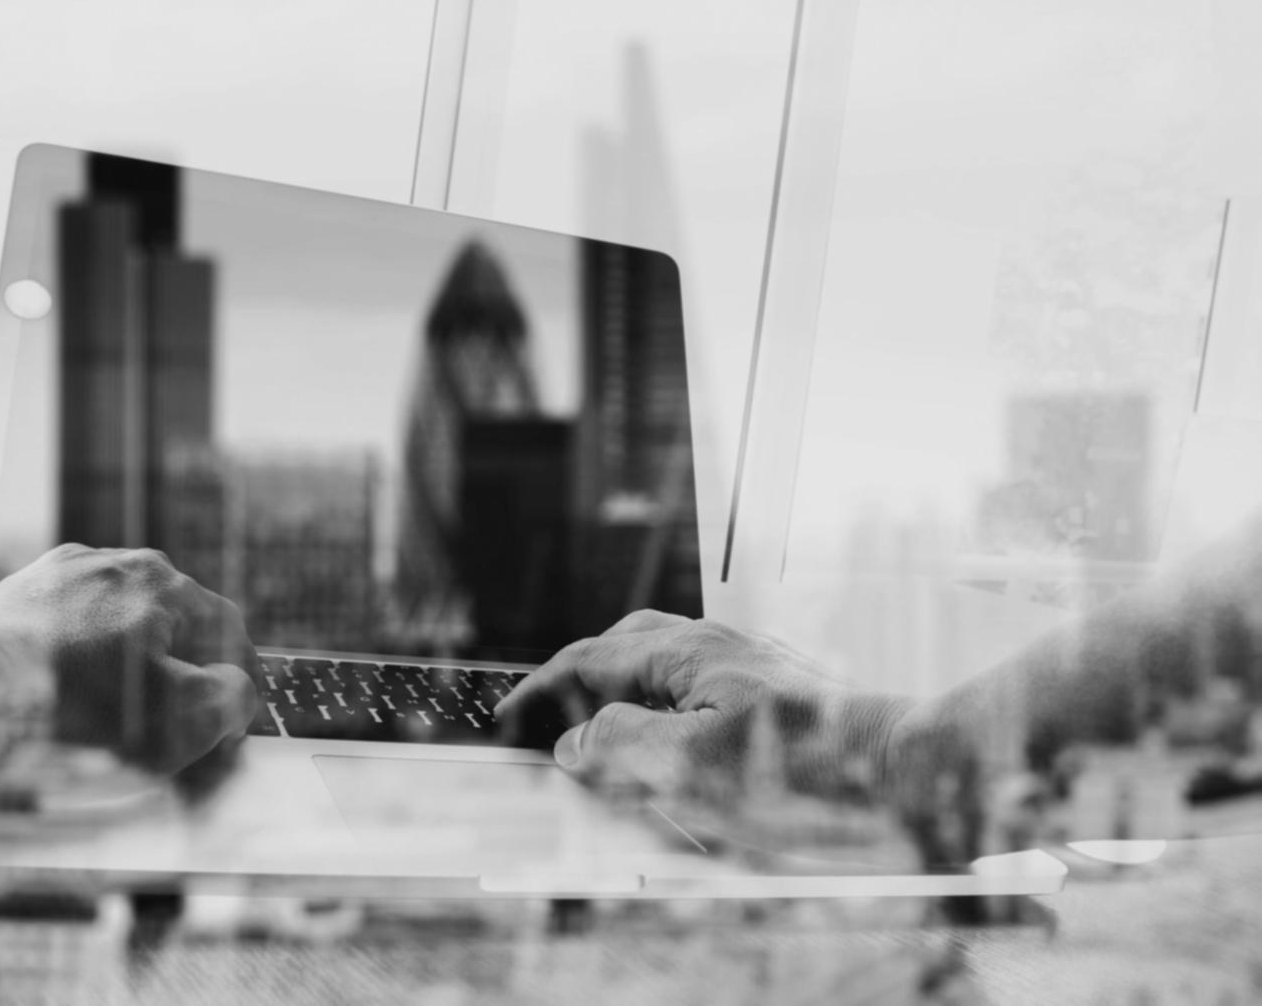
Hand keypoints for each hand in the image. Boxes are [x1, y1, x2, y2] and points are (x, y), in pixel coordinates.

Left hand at [0, 544, 259, 775]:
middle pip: (171, 623)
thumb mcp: (174, 718)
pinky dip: (76, 665)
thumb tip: (236, 691)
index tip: (233, 722)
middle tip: (177, 729)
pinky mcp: (12, 595)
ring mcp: (57, 574)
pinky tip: (64, 703)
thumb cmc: (65, 707)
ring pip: (117, 625)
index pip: (226, 628)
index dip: (238, 680)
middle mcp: (112, 562)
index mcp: (162, 581)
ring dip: (129, 669)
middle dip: (180, 674)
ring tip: (117, 722)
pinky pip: (66, 631)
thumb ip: (227, 700)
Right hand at [495, 610, 910, 809]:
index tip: (506, 719)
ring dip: (625, 691)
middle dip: (581, 679)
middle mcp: (719, 644)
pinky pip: (702, 683)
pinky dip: (667, 706)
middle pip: (627, 645)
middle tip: (552, 721)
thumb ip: (622, 746)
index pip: (591, 659)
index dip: (542, 690)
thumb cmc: (807, 773)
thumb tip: (574, 740)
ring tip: (609, 736)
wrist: (909, 771)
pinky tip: (680, 742)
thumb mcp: (693, 768)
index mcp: (687, 652)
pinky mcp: (780, 690)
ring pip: (667, 663)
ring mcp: (753, 663)